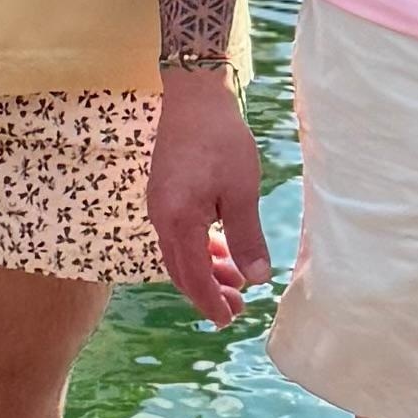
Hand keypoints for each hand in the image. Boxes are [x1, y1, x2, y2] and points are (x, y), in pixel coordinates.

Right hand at [149, 70, 275, 325]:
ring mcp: (159, 206)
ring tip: (235, 281)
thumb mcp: (241, 192)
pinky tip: (220, 249)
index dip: (211, 302)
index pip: (193, 276)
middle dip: (209, 292)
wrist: (193, 97)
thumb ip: (246, 237)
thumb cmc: (221, 140)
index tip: (229, 319)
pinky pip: (179, 235)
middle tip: (238, 308)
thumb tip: (257, 278)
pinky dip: (199, 250)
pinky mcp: (164, 195)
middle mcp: (162, 218)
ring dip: (206, 271)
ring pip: (180, 254)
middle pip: (182, 270)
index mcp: (178, 221)